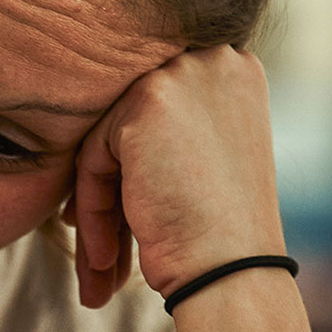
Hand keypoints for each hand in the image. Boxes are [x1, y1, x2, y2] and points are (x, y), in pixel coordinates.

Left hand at [67, 46, 286, 306]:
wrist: (232, 272)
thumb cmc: (224, 233)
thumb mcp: (210, 159)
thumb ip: (172, 130)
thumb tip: (110, 133)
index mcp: (238, 70)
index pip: (160, 112)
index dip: (136, 169)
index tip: (126, 220)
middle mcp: (217, 59)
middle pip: (131, 121)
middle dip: (111, 188)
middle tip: (104, 252)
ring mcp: (182, 75)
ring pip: (108, 140)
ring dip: (99, 206)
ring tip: (104, 266)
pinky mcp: (148, 102)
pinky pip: (94, 155)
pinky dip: (93, 207)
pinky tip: (107, 258)